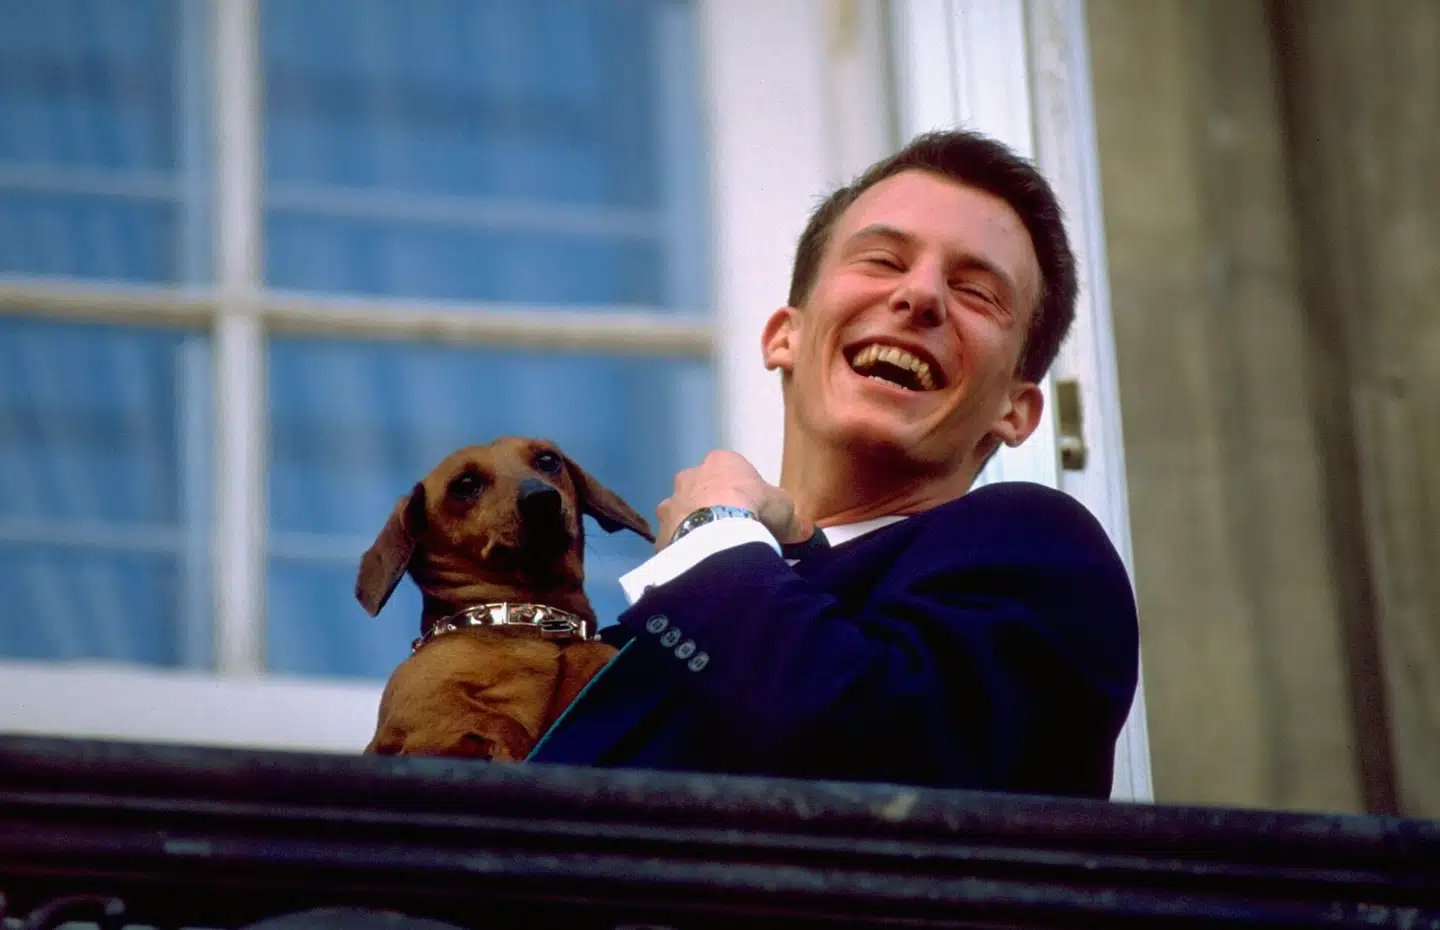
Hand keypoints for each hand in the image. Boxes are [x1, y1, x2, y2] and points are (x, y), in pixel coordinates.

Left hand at [656, 450, 812, 550]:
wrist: (717, 533)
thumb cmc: (754, 507)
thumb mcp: (785, 510)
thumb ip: (792, 519)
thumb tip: (805, 531)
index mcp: (721, 462)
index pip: (732, 473)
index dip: (744, 493)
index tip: (754, 512)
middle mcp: (690, 476)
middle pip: (702, 490)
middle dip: (713, 506)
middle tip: (731, 531)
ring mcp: (671, 502)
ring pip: (682, 513)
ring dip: (694, 526)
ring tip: (712, 551)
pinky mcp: (660, 531)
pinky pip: (673, 540)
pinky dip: (683, 549)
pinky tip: (697, 563)